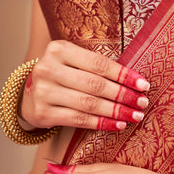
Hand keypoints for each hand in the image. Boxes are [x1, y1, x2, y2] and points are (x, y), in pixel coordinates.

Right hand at [20, 40, 149, 131]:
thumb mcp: (73, 61)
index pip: (98, 63)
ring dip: (116, 111)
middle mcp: (48, 68)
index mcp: (60, 49)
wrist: (30, 94)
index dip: (123, 75)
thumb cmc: (63, 75)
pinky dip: (102, 123)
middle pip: (95, 84)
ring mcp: (43, 91)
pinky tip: (118, 125)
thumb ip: (97, 66)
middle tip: (143, 102)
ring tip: (135, 115)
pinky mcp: (42, 113)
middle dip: (123, 95)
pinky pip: (79, 119)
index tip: (144, 85)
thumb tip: (136, 81)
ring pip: (88, 104)